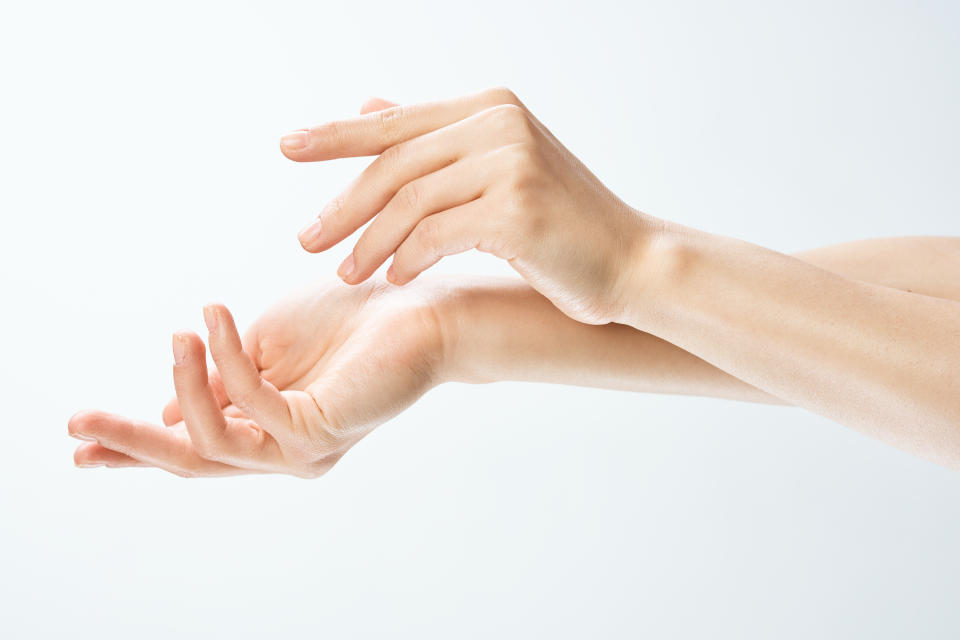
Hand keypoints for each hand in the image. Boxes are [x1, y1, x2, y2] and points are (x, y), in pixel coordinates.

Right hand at [68, 281, 446, 477]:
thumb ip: (222, 379)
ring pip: (214, 441)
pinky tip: (211, 319)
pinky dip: (224, 360)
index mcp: (267, 430)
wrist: (418, 310)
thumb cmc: (349, 322)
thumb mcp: (267, 345)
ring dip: (183, 383)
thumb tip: (172, 412)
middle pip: (191, 460)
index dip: (134, 444)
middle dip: (130, 443)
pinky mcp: (319, 430)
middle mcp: (282, 451)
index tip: (81, 440)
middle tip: (77, 427)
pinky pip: (252, 402)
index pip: (193, 443)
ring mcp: (301, 448)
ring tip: (178, 333)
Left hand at [281, 88, 657, 324]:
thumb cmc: (562, 225)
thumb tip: (370, 106)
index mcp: (490, 108)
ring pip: (410, 202)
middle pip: (395, 163)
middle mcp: (498, 124)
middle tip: (307, 239)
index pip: (397, 122)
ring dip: (370, 242)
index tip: (288, 146)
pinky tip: (396, 279)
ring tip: (346, 274)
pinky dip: (409, 259)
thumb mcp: (498, 170)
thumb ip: (437, 141)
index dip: (338, 135)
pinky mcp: (516, 208)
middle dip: (344, 204)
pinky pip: (436, 235)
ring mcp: (510, 162)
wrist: (633, 262)